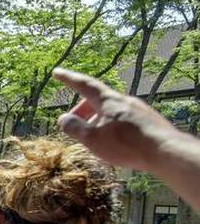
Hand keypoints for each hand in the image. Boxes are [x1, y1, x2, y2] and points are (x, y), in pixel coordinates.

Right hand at [52, 68, 178, 171]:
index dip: (69, 79)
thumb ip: (75, 128)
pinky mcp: (147, 121)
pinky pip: (123, 119)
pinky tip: (113, 141)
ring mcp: (138, 110)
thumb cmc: (126, 145)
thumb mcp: (92, 139)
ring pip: (111, 110)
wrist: (165, 151)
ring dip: (97, 119)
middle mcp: (124, 101)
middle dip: (82, 109)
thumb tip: (63, 119)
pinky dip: (111, 126)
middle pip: (98, 99)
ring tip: (92, 136)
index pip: (84, 85)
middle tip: (73, 122)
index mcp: (108, 101)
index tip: (57, 73)